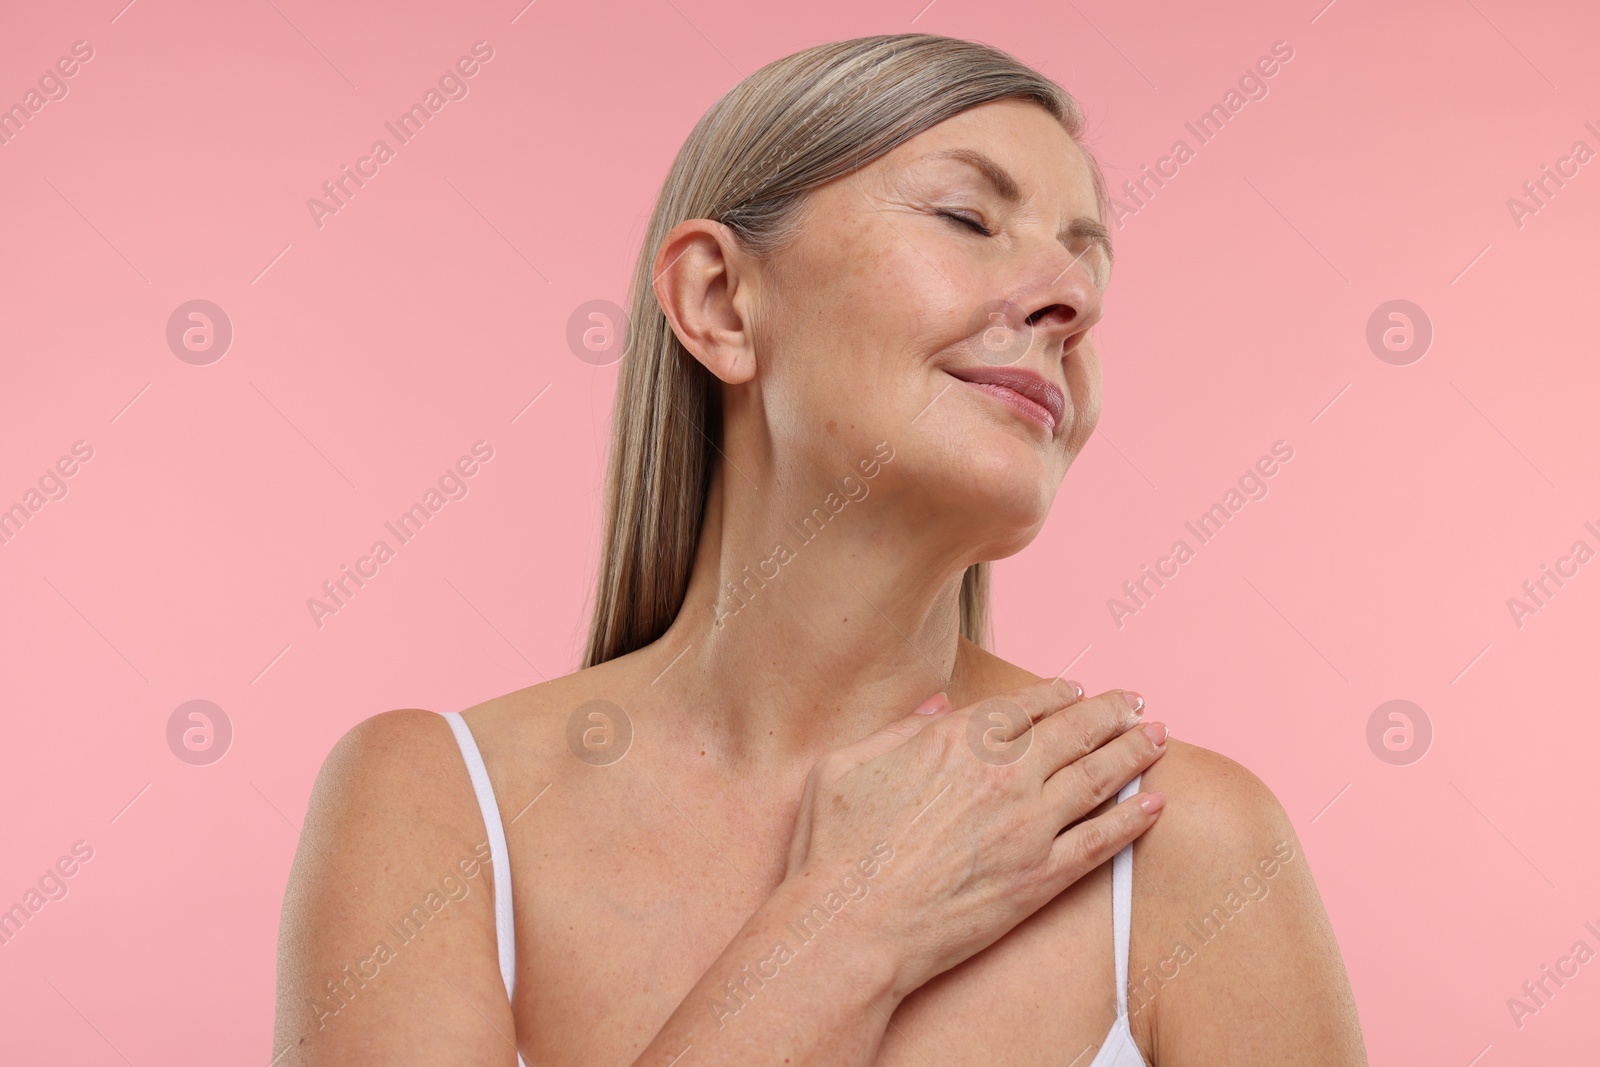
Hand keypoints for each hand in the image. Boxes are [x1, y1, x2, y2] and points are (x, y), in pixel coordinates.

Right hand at [781, 679, 1166, 993]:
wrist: (852, 927)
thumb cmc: (836, 848)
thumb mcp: (847, 764)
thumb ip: (899, 729)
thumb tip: (937, 707)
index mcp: (957, 740)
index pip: (1025, 705)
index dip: (1058, 693)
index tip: (1077, 689)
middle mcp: (1003, 774)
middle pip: (1075, 731)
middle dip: (1110, 711)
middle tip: (1134, 702)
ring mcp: (1029, 827)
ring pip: (1097, 778)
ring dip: (1133, 753)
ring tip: (1156, 737)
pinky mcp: (1041, 878)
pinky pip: (1100, 842)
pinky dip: (1132, 821)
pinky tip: (1153, 806)